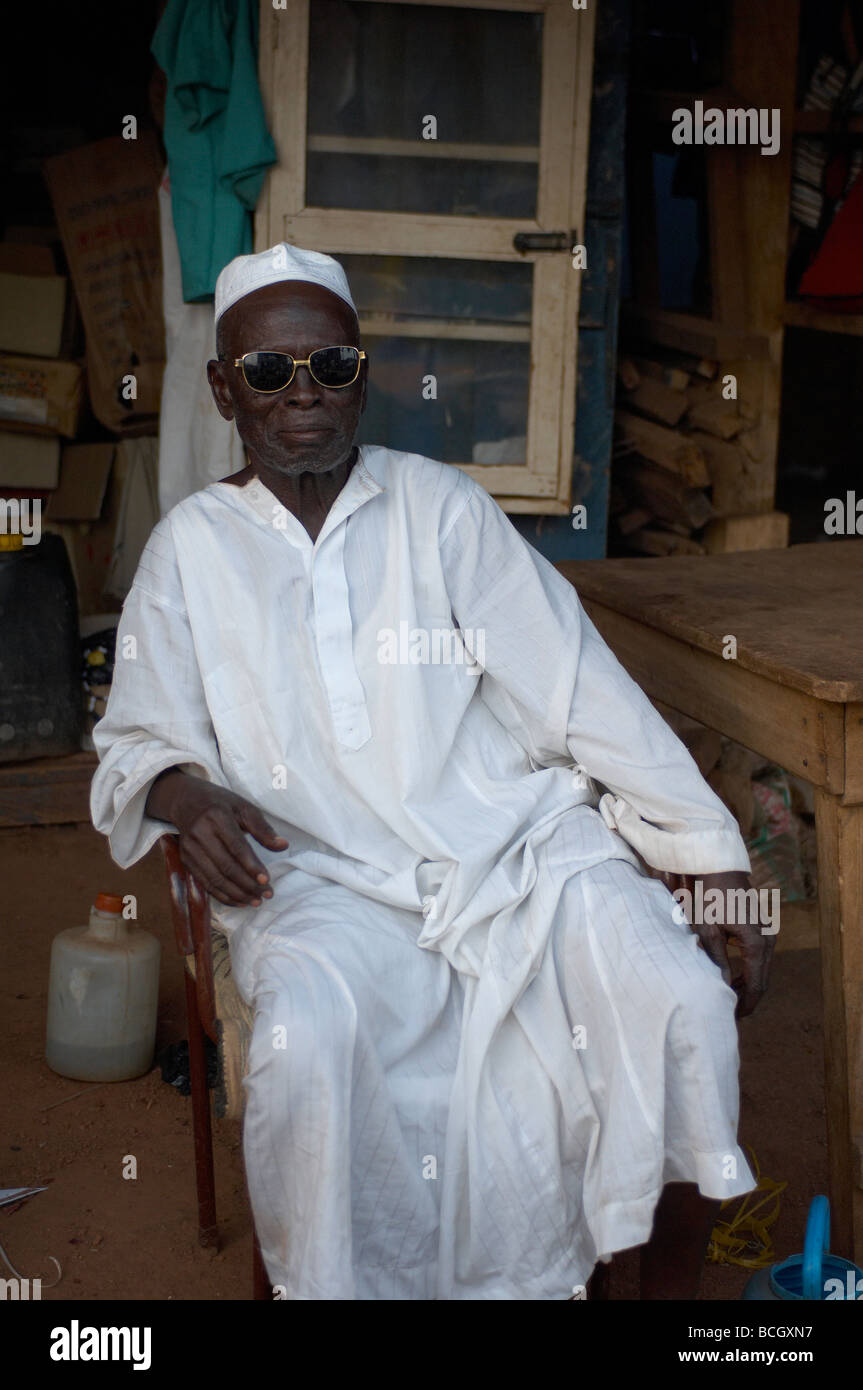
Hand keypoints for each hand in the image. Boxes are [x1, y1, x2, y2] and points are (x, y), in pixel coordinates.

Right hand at [147, 770, 287, 906]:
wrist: (187, 801)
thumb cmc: (221, 804)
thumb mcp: (244, 807)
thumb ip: (263, 828)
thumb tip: (283, 846)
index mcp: (217, 817)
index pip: (236, 847)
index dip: (252, 866)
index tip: (266, 880)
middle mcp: (200, 834)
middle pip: (226, 866)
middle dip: (248, 885)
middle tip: (267, 894)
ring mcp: (190, 849)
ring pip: (215, 879)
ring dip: (237, 894)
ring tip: (256, 901)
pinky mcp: (186, 860)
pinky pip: (205, 883)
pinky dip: (223, 896)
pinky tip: (240, 901)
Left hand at [654, 869, 773, 1017]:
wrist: (719, 867)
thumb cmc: (710, 896)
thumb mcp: (708, 931)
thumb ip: (716, 961)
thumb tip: (722, 988)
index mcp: (756, 943)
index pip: (757, 985)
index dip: (746, 1005)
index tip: (734, 1018)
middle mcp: (768, 939)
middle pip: (762, 979)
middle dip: (748, 998)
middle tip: (730, 1013)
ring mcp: (768, 933)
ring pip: (762, 969)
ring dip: (748, 984)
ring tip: (729, 998)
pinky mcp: (762, 928)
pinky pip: (760, 957)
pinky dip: (749, 970)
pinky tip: (733, 977)